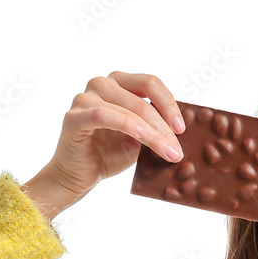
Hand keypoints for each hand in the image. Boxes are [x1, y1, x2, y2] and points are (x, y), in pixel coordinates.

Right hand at [25, 71, 186, 215]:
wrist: (79, 175)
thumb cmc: (109, 154)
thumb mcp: (139, 138)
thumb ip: (155, 127)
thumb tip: (183, 130)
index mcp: (119, 83)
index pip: (150, 83)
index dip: (170, 104)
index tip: (182, 129)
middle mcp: (101, 84)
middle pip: (142, 99)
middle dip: (164, 127)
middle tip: (178, 150)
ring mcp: (85, 98)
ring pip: (129, 110)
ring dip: (153, 133)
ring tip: (169, 153)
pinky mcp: (74, 117)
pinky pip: (104, 116)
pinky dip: (127, 124)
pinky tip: (143, 137)